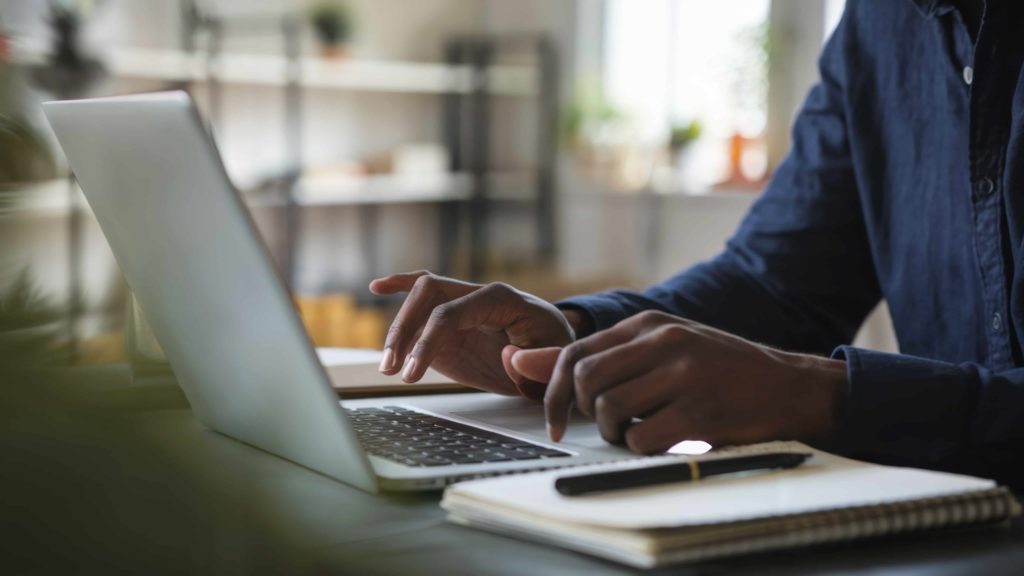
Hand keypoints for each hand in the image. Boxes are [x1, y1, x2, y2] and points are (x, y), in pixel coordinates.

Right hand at [369, 271, 577, 396]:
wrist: (553, 351)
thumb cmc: (556, 352)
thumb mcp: (557, 362)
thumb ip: (539, 361)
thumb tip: (511, 355)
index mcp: (503, 299)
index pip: (454, 311)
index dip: (428, 340)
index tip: (413, 372)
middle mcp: (478, 295)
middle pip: (429, 294)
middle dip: (406, 330)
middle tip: (394, 368)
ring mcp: (462, 305)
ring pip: (419, 298)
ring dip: (398, 330)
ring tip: (386, 366)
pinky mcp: (451, 320)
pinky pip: (423, 295)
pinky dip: (400, 286)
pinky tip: (378, 287)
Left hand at [521, 310, 846, 452]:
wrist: (788, 386)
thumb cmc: (718, 370)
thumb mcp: (662, 349)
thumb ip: (600, 356)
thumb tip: (518, 361)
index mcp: (648, 324)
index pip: (574, 351)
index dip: (553, 390)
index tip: (555, 420)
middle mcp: (664, 341)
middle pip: (585, 380)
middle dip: (584, 413)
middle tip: (610, 425)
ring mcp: (684, 374)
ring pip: (609, 409)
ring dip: (615, 433)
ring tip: (639, 432)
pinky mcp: (700, 411)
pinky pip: (641, 439)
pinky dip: (641, 450)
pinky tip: (663, 441)